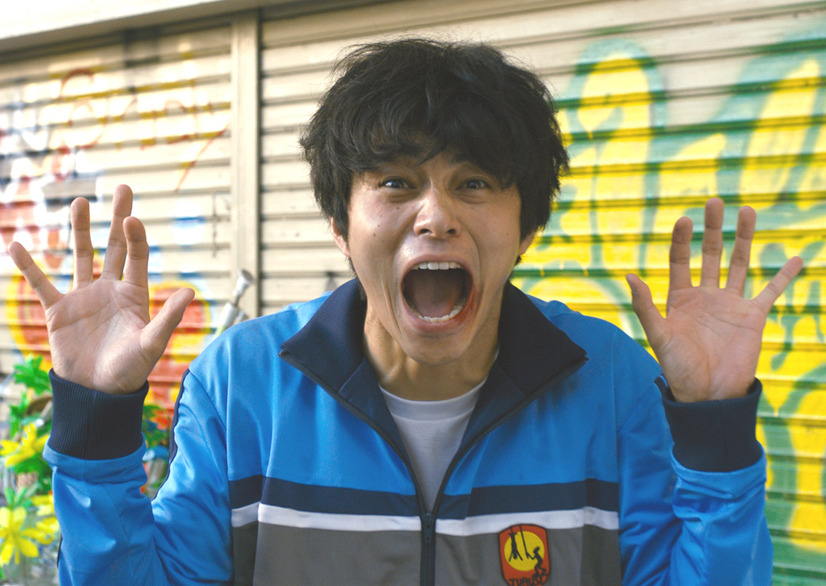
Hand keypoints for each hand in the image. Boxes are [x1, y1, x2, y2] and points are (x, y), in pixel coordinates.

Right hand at [7, 185, 194, 393]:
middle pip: (115, 246)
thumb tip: (190, 291)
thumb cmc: (130, 371)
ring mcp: (83, 297)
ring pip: (81, 256)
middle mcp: (110, 289)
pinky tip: (16, 245)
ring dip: (80, 230)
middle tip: (123, 188)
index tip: (132, 218)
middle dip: (118, 219)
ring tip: (80, 203)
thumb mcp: (152, 343)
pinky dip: (28, 266)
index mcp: (134, 294)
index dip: (135, 236)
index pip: (136, 256)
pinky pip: (41, 283)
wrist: (97, 393)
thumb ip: (168, 317)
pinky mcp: (59, 310)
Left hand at [626, 197, 802, 401]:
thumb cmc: (678, 367)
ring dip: (744, 239)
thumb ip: (645, 305)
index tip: (685, 219)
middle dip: (713, 229)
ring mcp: (730, 304)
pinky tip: (796, 258)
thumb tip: (629, 275)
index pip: (680, 260)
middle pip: (710, 254)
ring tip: (747, 212)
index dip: (682, 240)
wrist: (708, 395)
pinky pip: (771, 291)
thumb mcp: (658, 335)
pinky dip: (784, 275)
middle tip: (715, 201)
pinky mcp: (753, 316)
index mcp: (680, 298)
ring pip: (739, 264)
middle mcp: (706, 296)